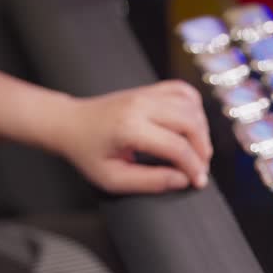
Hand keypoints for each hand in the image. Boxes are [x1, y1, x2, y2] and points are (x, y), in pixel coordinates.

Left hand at [51, 80, 212, 193]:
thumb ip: (150, 181)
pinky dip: (194, 107)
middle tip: (200, 169)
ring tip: (197, 151)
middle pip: (190, 122)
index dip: (193, 168)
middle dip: (202, 149)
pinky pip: (183, 90)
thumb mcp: (113, 178)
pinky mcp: (149, 89)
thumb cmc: (87, 153)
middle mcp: (141, 105)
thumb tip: (182, 180)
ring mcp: (146, 93)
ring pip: (191, 105)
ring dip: (201, 130)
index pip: (176, 147)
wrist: (69, 123)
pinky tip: (191, 126)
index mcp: (129, 128)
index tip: (199, 183)